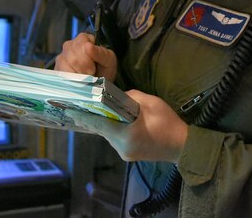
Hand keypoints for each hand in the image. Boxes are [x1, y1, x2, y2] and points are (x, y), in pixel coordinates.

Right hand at [54, 32, 117, 81]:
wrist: (99, 84)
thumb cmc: (104, 70)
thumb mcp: (109, 61)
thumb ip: (101, 52)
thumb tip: (88, 46)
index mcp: (84, 39)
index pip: (81, 45)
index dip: (87, 59)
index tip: (93, 68)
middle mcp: (70, 45)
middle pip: (72, 57)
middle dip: (83, 69)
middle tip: (90, 73)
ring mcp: (61, 57)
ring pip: (64, 65)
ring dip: (76, 75)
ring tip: (84, 77)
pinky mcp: (56, 68)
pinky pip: (59, 73)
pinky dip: (69, 79)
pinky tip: (76, 80)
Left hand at [68, 89, 187, 162]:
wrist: (183, 146)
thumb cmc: (168, 123)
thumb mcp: (150, 102)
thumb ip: (129, 98)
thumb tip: (116, 97)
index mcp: (126, 134)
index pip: (98, 124)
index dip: (82, 115)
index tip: (68, 109)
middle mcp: (121, 147)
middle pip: (101, 130)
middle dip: (92, 117)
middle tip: (79, 104)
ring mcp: (124, 153)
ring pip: (107, 134)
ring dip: (103, 123)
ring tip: (95, 109)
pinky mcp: (128, 155)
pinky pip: (115, 138)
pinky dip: (112, 128)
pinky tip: (111, 119)